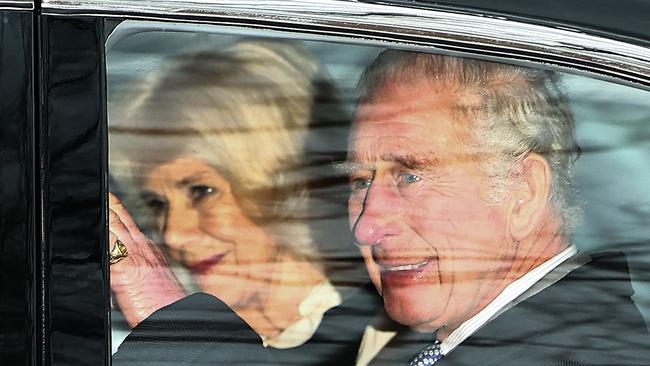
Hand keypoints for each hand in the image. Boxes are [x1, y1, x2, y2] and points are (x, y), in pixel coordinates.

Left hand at [109, 193, 186, 327]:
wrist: (175, 316)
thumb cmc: (165, 305)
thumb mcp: (156, 280)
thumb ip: (142, 269)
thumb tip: (129, 271)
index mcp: (150, 251)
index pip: (130, 223)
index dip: (118, 209)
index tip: (110, 199)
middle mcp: (143, 249)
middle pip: (121, 219)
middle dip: (110, 204)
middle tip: (101, 191)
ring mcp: (133, 256)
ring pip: (115, 226)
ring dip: (106, 212)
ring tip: (97, 199)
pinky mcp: (123, 269)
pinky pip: (109, 243)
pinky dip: (103, 230)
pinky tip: (98, 221)